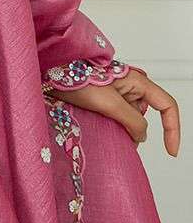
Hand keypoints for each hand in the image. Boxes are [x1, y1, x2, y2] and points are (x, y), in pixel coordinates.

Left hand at [54, 66, 180, 156]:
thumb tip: (142, 136)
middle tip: (117, 138)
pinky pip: (115, 117)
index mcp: (137, 81)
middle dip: (136, 131)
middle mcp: (129, 85)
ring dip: (121, 129)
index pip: (167, 105)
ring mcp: (116, 92)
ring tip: (100, 127)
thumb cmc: (75, 79)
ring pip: (129, 119)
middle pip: (145, 115)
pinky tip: (97, 128)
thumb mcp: (108, 102)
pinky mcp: (102, 98)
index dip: (173, 129)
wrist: (48, 71)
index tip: (170, 151)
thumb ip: (131, 120)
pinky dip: (111, 127)